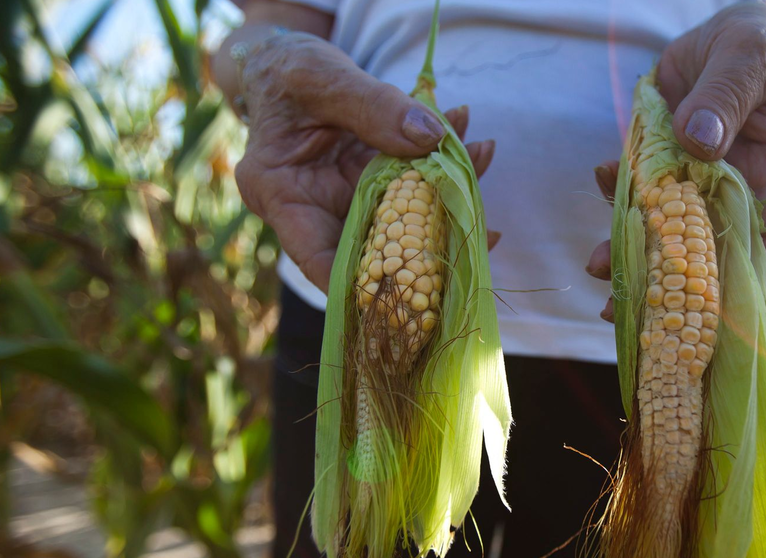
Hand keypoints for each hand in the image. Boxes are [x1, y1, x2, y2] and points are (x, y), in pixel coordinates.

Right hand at [234, 32, 495, 291]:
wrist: (283, 60)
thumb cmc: (285, 69)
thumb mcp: (321, 77)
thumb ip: (372, 106)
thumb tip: (432, 139)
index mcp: (280, 195)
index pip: (318, 258)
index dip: (366, 282)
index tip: (420, 290)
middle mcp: (315, 210)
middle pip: (374, 245)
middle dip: (432, 240)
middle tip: (485, 229)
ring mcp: (347, 199)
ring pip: (404, 215)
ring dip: (449, 193)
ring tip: (482, 154)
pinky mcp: (372, 183)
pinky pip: (413, 185)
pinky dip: (444, 166)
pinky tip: (472, 142)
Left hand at [586, 3, 765, 321]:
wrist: (724, 32)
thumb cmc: (755, 43)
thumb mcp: (746, 56)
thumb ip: (726, 96)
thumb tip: (700, 140)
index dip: (738, 271)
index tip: (702, 296)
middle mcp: (739, 186)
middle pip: (708, 246)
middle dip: (667, 279)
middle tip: (625, 304)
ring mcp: (699, 180)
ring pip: (668, 227)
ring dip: (633, 250)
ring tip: (598, 267)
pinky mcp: (665, 164)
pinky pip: (641, 189)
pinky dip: (620, 192)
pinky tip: (604, 176)